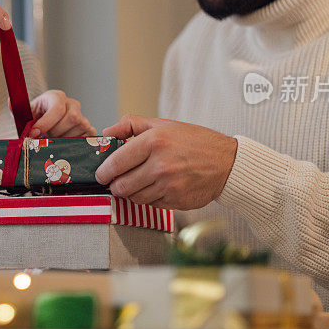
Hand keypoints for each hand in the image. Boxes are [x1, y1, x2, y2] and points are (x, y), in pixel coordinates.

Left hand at [28, 90, 95, 137]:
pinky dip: (75, 141)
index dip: (46, 123)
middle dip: (56, 132)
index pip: (58, 108)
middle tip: (45, 136)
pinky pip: (88, 135)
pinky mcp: (88, 128)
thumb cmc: (36, 117)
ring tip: (53, 139)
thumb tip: (20, 118)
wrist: (44, 121)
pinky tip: (63, 142)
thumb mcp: (27, 114)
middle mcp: (72, 104)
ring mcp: (82, 115)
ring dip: (64, 138)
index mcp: (56, 97)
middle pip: (72, 118)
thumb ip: (23, 116)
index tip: (35, 133)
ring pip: (81, 127)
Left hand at [94, 114, 237, 209]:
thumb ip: (130, 125)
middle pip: (121, 186)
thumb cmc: (194, 141)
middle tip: (116, 181)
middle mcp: (160, 165)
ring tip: (137, 182)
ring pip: (134, 198)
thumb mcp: (162, 124)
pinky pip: (151, 204)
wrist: (227, 163)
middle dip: (115, 185)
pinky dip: (148, 198)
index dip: (103, 171)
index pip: (116, 162)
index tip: (101, 174)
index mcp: (154, 141)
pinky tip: (155, 187)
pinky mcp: (176, 201)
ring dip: (131, 192)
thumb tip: (106, 132)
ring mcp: (168, 185)